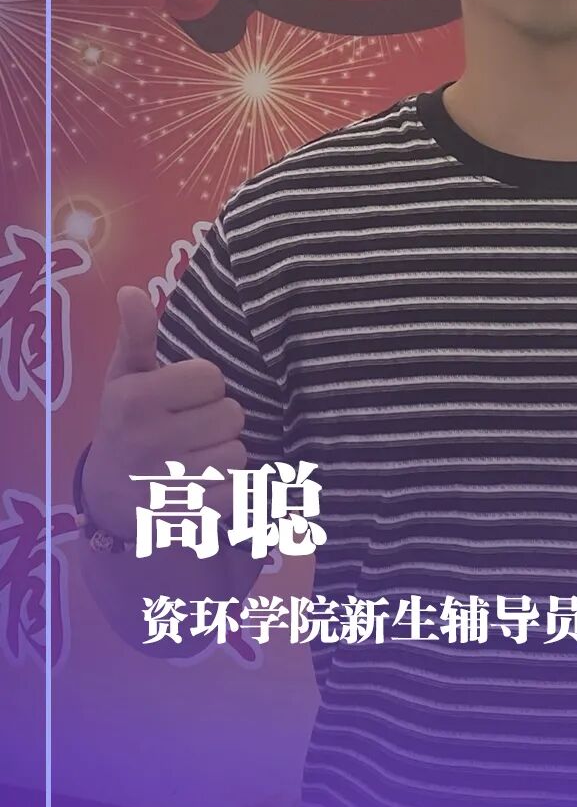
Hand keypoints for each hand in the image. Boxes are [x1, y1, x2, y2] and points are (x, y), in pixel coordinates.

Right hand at [82, 285, 246, 541]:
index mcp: (134, 400)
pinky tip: (204, 482)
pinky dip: (229, 486)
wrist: (107, 495)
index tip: (182, 395)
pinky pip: (239, 490)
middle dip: (217, 418)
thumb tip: (132, 290)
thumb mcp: (124, 376)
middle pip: (231, 415)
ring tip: (195, 453)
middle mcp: (149, 440)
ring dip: (224, 452)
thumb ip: (136, 334)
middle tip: (190, 426)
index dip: (204, 384)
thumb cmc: (124, 421)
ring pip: (238, 452)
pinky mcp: (188, 516)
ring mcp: (169, 483)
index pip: (211, 377)